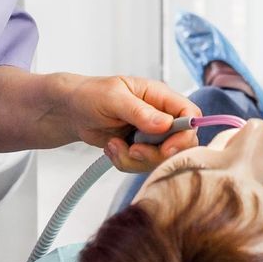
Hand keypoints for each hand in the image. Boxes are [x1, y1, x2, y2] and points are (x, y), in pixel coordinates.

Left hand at [65, 74, 198, 171]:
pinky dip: (124, 162)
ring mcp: (151, 135)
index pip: (190, 115)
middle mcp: (160, 116)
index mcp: (160, 96)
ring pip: (160, 159)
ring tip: (113, 145)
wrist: (72, 112)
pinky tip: (111, 148)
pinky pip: (142, 166)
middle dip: (157, 154)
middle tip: (134, 150)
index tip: (167, 148)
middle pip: (181, 143)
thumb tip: (164, 124)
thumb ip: (139, 111)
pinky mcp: (140, 150)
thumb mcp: (113, 98)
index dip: (186, 134)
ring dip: (135, 160)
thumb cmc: (90, 95)